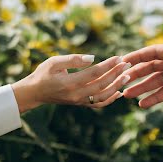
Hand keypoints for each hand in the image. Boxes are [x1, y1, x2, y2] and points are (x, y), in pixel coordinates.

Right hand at [12, 54, 130, 112]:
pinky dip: (111, 99)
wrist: (35, 93)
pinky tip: (119, 91)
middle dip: (117, 74)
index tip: (119, 57)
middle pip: (102, 84)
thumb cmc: (43, 74)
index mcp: (69, 82)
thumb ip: (73, 59)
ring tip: (127, 76)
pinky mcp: (80, 104)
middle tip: (127, 64)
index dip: (108, 65)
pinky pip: (99, 104)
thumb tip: (93, 58)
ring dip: (117, 86)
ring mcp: (79, 101)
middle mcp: (76, 94)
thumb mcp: (54, 62)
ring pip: (103, 95)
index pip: (95, 73)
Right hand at [122, 44, 162, 108]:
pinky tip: (143, 104)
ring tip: (126, 95)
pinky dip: (154, 97)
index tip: (122, 62)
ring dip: (142, 87)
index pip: (155, 52)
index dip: (138, 56)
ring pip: (156, 80)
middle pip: (152, 66)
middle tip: (121, 82)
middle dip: (136, 74)